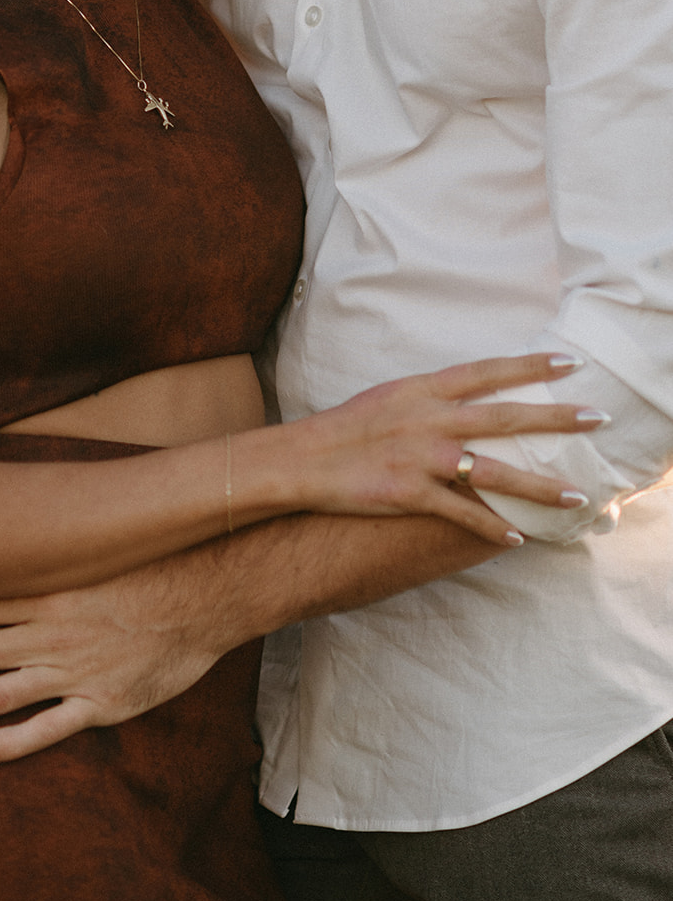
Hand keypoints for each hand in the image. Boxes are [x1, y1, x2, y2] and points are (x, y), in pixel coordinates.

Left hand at [0, 561, 225, 762]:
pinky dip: (14, 743)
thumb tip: (24, 520)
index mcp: (51, 590)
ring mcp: (77, 669)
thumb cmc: (157, 559)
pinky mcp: (105, 701)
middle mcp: (54, 631)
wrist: (213, 590)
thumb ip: (61, 543)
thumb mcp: (101, 541)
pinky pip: (51, 727)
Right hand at [286, 352, 602, 543]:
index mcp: (424, 389)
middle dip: (555, 417)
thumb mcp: (391, 396)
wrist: (303, 458)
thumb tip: (466, 393)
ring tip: (578, 495)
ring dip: (540, 486)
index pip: (488, 372)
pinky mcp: (410, 494)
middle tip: (597, 417)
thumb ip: (431, 395)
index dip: (530, 365)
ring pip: (495, 471)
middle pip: (505, 416)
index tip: (569, 362)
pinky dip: (491, 527)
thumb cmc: (346, 426)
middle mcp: (429, 419)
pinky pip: (461, 513)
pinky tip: (517, 538)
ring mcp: (422, 458)